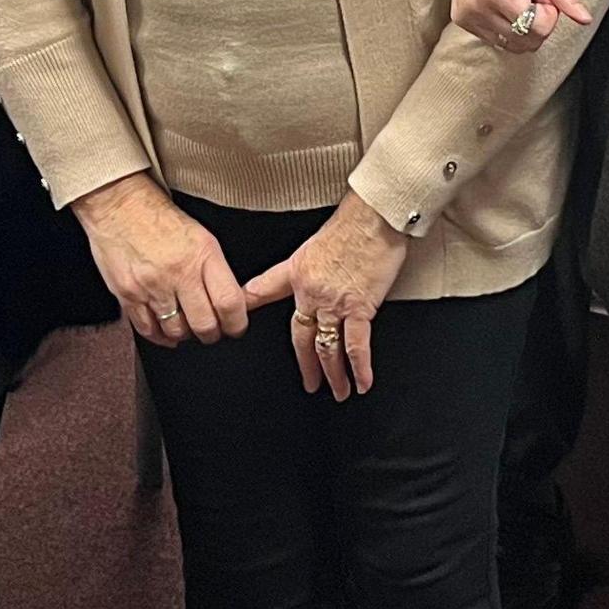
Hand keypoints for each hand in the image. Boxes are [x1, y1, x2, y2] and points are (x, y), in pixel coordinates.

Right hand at [70, 173, 248, 346]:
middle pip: (204, 325)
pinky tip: (164, 330)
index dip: (237, 323)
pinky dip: (159, 335)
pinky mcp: (128, 294)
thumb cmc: (160, 217)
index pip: (229, 303)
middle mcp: (178, 273)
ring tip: (185, 325)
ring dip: (184, 334)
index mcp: (203, 255)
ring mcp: (151, 286)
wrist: (119, 204)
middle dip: (211, 334)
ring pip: (176, 331)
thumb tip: (229, 302)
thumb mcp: (201, 237)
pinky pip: (147, 329)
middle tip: (211, 330)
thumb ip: (215, 271)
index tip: (235, 326)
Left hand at [239, 194, 409, 397]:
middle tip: (311, 384)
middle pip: (302, 337)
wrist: (374, 217)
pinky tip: (362, 382)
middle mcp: (311, 292)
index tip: (235, 320)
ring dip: (334, 374)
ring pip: (327, 347)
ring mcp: (335, 303)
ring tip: (339, 391)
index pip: (267, 292)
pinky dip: (360, 368)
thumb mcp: (314, 241)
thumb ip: (305, 263)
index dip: (250, 305)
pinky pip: (356, 345)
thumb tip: (308, 268)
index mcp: (298, 273)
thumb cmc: (352, 223)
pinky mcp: (360, 307)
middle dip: (308, 365)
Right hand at [451, 0, 591, 53]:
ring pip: (511, 44)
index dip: (549, 12)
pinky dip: (506, 25)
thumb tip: (585, 19)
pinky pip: (495, 39)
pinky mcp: (461, 18)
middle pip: (526, 40)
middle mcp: (477, 8)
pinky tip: (502, 0)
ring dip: (520, 23)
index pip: (540, 29)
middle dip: (535, 19)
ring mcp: (466, 16)